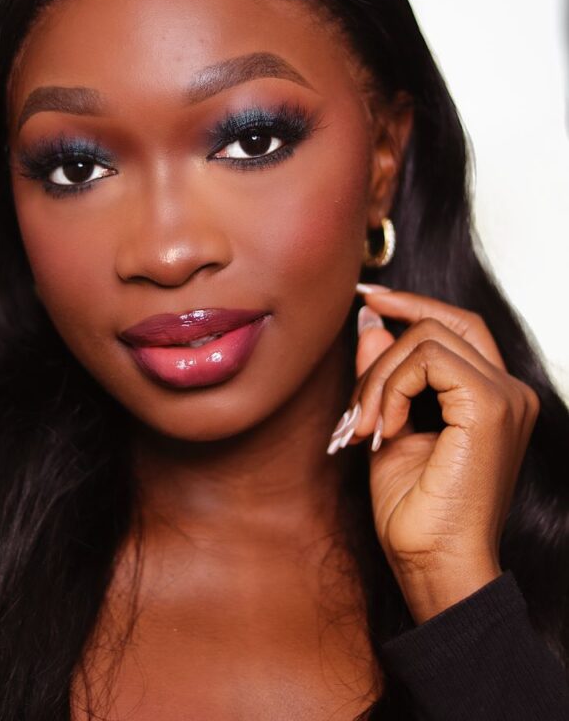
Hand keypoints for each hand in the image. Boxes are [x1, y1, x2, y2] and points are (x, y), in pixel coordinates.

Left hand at [328, 284, 540, 622]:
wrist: (432, 565)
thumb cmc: (414, 514)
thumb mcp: (388, 426)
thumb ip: (385, 374)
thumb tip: (371, 323)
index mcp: (492, 398)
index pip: (457, 326)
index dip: (412, 305)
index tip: (369, 300)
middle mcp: (509, 391)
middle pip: (444, 321)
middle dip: (389, 330)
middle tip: (356, 353)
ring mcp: (506, 396)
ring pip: (426, 337)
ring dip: (379, 377)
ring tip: (363, 427)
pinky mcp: (490, 404)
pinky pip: (426, 358)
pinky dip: (391, 388)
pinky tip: (383, 431)